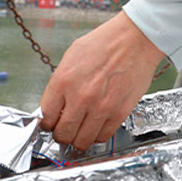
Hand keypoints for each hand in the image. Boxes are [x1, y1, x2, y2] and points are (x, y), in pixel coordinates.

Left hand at [40, 11, 163, 150]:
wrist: (135, 39)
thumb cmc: (105, 42)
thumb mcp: (71, 56)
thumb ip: (61, 83)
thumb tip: (54, 104)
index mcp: (63, 81)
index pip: (46, 118)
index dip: (47, 124)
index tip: (51, 124)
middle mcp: (80, 97)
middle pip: (62, 134)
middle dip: (61, 135)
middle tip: (65, 130)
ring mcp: (101, 107)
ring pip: (82, 141)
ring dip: (78, 140)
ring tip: (81, 131)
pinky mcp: (119, 112)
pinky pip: (103, 137)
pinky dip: (97, 136)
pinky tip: (97, 126)